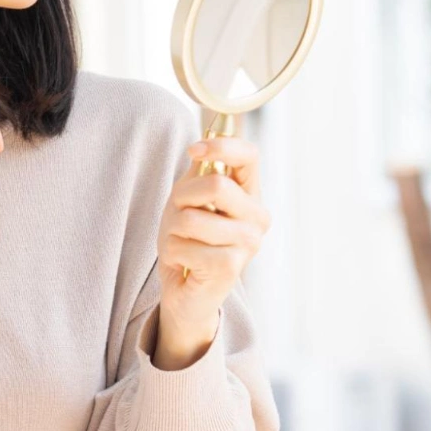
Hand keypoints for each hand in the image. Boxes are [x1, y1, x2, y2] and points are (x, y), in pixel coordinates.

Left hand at [154, 135, 270, 355]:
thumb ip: (201, 170)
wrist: (186, 291)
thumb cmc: (189, 240)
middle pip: (216, 185)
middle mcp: (257, 217)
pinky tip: (184, 262)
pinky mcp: (231, 266)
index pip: (249, 155)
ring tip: (182, 242)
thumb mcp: (190, 197)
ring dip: (173, 229)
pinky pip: (185, 244)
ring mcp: (249, 243)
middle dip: (182, 199)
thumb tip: (206, 139)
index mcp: (251, 194)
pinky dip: (173, 251)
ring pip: (194, 217)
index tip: (193, 151)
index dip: (221, 146)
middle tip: (179, 217)